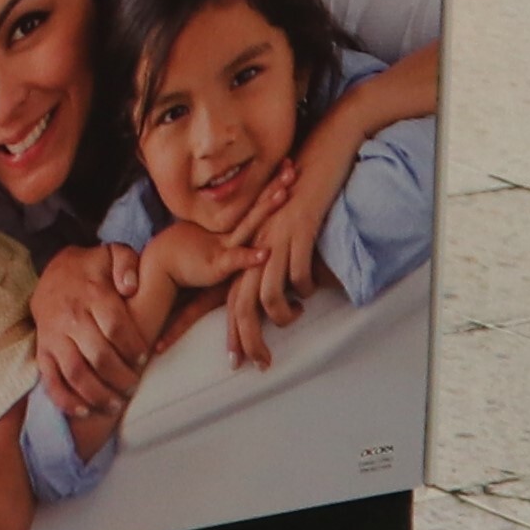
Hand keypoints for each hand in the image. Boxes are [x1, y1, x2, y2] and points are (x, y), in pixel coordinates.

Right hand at [30, 242, 154, 430]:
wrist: (53, 271)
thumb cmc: (91, 268)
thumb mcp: (112, 252)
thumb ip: (127, 262)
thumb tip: (130, 287)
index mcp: (91, 294)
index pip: (116, 327)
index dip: (134, 347)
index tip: (145, 358)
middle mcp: (70, 317)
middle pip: (98, 355)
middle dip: (121, 376)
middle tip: (134, 384)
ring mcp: (53, 335)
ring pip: (75, 371)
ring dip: (97, 393)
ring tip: (116, 404)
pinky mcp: (42, 349)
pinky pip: (50, 378)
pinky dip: (65, 399)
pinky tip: (84, 411)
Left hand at [216, 175, 309, 370]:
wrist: (310, 165)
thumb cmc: (293, 204)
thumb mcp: (274, 240)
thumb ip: (269, 268)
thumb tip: (276, 300)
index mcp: (244, 252)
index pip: (224, 297)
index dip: (218, 328)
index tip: (220, 357)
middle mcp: (253, 248)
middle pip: (240, 303)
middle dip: (247, 338)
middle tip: (256, 363)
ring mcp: (273, 241)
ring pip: (267, 293)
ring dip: (282, 315)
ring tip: (294, 317)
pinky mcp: (296, 232)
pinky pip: (298, 272)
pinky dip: (305, 288)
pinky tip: (310, 289)